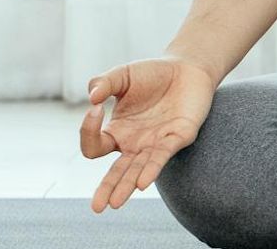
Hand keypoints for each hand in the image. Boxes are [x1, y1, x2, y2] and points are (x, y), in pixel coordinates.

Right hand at [79, 56, 217, 212]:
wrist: (187, 67)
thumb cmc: (152, 74)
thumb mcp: (123, 75)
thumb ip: (104, 82)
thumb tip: (91, 96)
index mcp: (118, 131)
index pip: (95, 144)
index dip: (89, 130)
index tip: (95, 108)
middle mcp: (135, 143)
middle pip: (117, 172)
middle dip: (107, 189)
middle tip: (96, 208)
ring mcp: (156, 143)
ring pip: (138, 170)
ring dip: (128, 186)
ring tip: (115, 203)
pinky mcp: (178, 137)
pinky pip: (162, 156)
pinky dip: (152, 169)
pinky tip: (143, 182)